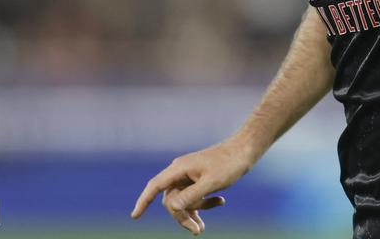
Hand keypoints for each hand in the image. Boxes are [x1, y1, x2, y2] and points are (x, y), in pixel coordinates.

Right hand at [131, 137, 254, 234]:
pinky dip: (203, 203)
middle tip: (198, 231)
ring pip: (182, 200)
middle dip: (181, 216)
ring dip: (193, 212)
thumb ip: (191, 196)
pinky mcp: (199, 178)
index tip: (134, 217)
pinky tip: (220, 203)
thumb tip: (171, 208)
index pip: (155, 186)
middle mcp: (180, 171)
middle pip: (171, 200)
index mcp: (179, 168)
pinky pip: (193, 196)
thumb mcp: (211, 183)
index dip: (143, 201)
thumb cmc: (229, 164)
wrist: (245, 150)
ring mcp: (189, 175)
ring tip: (204, 227)